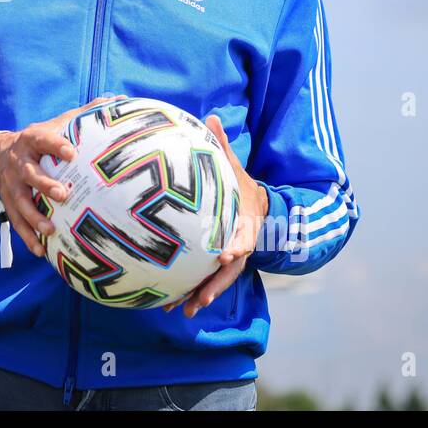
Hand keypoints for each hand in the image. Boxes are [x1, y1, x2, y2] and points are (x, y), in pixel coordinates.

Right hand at [0, 95, 122, 256]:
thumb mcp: (56, 123)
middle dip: (44, 184)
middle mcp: (19, 163)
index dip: (56, 145)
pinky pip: (17, 223)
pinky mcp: (8, 204)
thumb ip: (84, 114)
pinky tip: (41, 250)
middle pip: (29, 174)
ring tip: (50, 229)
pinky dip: (27, 237)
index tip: (72, 153)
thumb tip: (120, 100)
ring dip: (34, 216)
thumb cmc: (38, 140)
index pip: (43, 140)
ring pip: (20, 202)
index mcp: (32, 140)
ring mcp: (12, 186)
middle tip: (63, 194)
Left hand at [165, 113, 268, 316]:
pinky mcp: (217, 267)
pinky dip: (192, 296)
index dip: (237, 246)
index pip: (244, 237)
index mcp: (245, 222)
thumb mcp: (234, 166)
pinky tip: (170, 309)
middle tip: (203, 297)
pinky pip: (205, 283)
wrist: (257, 207)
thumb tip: (212, 116)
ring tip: (183, 311)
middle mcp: (239, 245)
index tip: (227, 254)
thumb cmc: (239, 186)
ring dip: (202, 297)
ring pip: (218, 283)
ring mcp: (230, 259)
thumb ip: (222, 146)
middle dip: (217, 284)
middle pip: (231, 269)